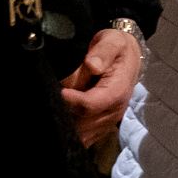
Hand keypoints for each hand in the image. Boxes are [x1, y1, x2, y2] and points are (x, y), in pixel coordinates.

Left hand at [60, 25, 143, 146]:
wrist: (127, 57)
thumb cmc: (116, 48)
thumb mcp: (112, 42)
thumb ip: (103, 52)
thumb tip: (92, 65)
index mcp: (118, 91)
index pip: (93, 104)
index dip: (75, 101)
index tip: (61, 92)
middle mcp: (116, 109)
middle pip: (85, 121)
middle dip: (67, 115)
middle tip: (50, 105)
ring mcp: (110, 119)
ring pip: (84, 132)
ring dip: (68, 126)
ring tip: (54, 114)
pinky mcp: (104, 124)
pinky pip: (88, 136)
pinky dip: (74, 133)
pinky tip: (63, 124)